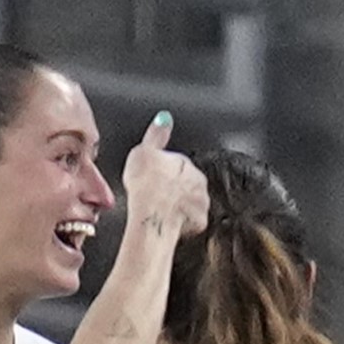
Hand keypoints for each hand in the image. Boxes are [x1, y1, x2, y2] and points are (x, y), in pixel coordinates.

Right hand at [122, 112, 208, 238]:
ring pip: (190, 204)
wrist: (152, 215)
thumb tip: (164, 119)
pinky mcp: (199, 222)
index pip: (179, 164)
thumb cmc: (146, 185)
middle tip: (156, 196)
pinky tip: (168, 222)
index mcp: (186, 162)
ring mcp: (200, 203)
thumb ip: (156, 135)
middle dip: (174, 189)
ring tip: (161, 211)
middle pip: (187, 184)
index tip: (153, 179)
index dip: (164, 173)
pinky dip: (181, 224)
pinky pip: (191, 223)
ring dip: (179, 207)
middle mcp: (198, 182)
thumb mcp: (143, 151)